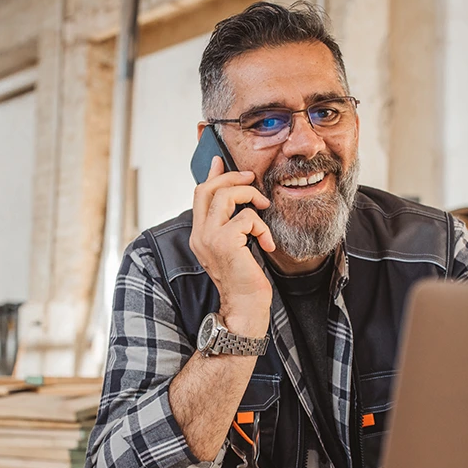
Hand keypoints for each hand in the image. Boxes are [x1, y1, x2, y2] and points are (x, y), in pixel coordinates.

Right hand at [189, 156, 275, 336]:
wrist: (244, 307)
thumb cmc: (244, 280)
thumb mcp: (235, 247)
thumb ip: (232, 225)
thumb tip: (240, 203)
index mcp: (200, 234)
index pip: (199, 195)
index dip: (211, 174)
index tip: (219, 160)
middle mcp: (199, 234)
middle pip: (208, 189)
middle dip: (233, 178)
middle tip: (252, 178)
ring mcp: (209, 238)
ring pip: (226, 196)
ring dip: (250, 196)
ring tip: (263, 208)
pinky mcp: (225, 242)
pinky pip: (247, 217)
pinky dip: (262, 226)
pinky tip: (267, 243)